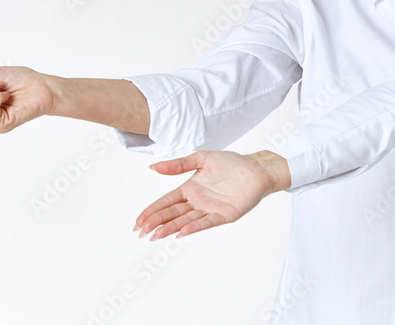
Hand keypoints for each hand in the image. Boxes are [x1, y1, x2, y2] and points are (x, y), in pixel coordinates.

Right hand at [134, 150, 290, 239]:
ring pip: (186, 220)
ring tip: (155, 235)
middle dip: (156, 222)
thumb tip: (153, 167)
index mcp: (190, 189)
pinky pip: (207, 221)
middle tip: (140, 231)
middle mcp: (198, 202)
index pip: (166, 202)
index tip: (138, 221)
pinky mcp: (224, 215)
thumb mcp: (201, 158)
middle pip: (173, 214)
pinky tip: (182, 232)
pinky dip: (194, 227)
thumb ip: (178, 165)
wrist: (256, 168)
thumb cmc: (231, 163)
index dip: (152, 211)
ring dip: (171, 228)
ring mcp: (210, 210)